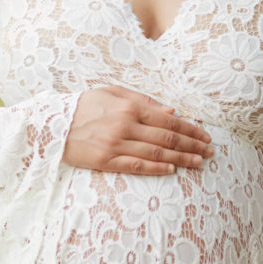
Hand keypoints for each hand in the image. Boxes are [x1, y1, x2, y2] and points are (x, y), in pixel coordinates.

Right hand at [63, 85, 211, 174]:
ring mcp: (116, 145)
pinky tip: (172, 170)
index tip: (205, 135)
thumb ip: (142, 100)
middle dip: (192, 145)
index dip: (190, 129)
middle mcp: (125, 125)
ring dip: (181, 159)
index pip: (168, 120)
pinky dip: (156, 169)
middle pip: (167, 138)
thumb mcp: (111, 92)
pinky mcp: (106, 161)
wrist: (52, 125)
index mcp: (129, 107)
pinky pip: (136, 166)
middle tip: (210, 151)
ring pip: (156, 154)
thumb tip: (171, 111)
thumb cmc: (83, 106)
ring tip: (199, 163)